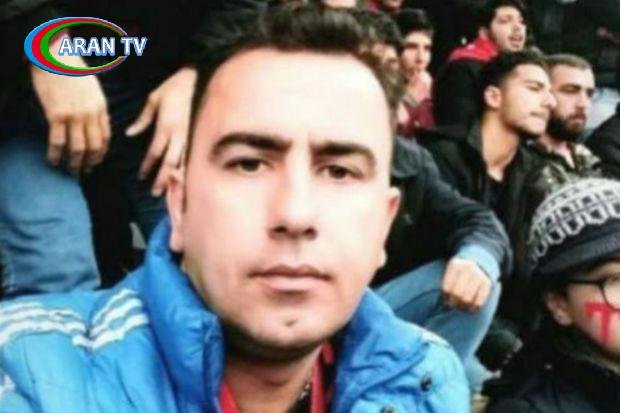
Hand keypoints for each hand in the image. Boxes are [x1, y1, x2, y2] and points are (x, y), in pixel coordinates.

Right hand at [31, 35, 110, 174]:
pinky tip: (52, 160)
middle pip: (94, 146)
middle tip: (84, 172)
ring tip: (70, 171)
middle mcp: (91, 114)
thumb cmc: (73, 71)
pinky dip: (55, 154)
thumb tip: (97, 125)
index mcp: (101, 108)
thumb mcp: (93, 89)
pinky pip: (58, 141)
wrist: (55, 56)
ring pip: (78, 148)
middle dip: (90, 162)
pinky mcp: (57, 115)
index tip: (96, 161)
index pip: (106, 137)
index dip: (102, 153)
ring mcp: (74, 115)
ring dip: (74, 163)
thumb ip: (96, 108)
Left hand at [125, 65, 197, 195]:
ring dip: (177, 178)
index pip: (155, 151)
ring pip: (185, 162)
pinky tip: (187, 179)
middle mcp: (180, 134)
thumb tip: (130, 134)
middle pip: (170, 163)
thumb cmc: (174, 87)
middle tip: (155, 193)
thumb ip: (143, 119)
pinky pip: (195, 156)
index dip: (148, 165)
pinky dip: (190, 170)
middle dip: (162, 179)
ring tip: (171, 190)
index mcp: (166, 126)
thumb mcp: (154, 99)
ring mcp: (193, 136)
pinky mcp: (201, 135)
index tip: (141, 176)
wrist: (199, 77)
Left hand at [441, 258, 491, 311]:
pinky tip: (470, 307)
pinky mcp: (487, 283)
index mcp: (455, 265)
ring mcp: (479, 275)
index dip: (445, 297)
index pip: (446, 288)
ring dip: (462, 307)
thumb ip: (446, 286)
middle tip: (453, 305)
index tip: (445, 300)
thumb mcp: (450, 274)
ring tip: (460, 306)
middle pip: (457, 294)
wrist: (479, 266)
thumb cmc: (459, 274)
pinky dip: (473, 308)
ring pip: (467, 299)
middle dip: (453, 303)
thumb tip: (445, 303)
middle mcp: (468, 268)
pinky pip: (478, 302)